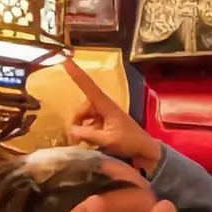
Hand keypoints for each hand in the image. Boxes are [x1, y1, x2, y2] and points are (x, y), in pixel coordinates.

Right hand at [64, 57, 162, 173]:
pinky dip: (85, 132)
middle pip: (81, 108)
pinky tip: (88, 143)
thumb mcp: (108, 140)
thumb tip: (71, 130)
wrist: (145, 150)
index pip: (89, 87)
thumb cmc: (130, 142)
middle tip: (76, 139)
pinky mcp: (104, 123)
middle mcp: (104, 107)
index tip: (67, 61)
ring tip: (82, 143)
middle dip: (76, 121)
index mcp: (106, 106)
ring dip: (80, 128)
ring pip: (83, 117)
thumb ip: (88, 134)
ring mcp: (103, 115)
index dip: (77, 75)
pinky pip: (87, 124)